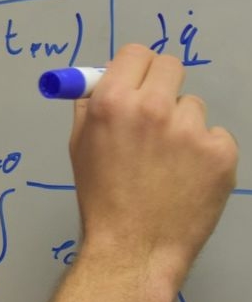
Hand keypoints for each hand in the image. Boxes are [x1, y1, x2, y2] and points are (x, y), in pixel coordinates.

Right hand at [69, 43, 236, 300]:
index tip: (137, 80)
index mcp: (112, 102)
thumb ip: (91, 106)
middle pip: (170, 66)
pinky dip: (203, 153)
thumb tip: (102, 78)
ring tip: (167, 162)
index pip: (136, 53)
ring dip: (181, 124)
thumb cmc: (102, 199)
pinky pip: (214, 136)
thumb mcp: (80, 146)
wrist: (133, 248)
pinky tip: (186, 177)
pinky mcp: (221, 152)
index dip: (135, 67)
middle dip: (161, 85)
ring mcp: (191, 130)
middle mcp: (153, 108)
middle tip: (155, 115)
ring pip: (192, 106)